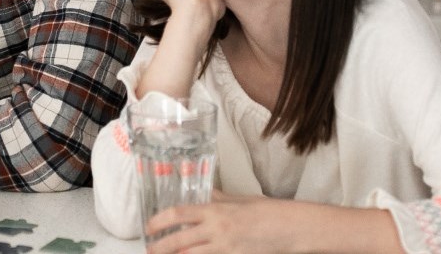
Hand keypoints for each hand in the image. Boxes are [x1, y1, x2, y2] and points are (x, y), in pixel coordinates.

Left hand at [144, 192, 397, 253]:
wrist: (292, 228)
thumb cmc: (267, 211)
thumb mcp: (240, 199)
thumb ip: (219, 198)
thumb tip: (203, 193)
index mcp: (216, 210)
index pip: (178, 214)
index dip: (159, 221)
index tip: (149, 225)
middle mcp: (217, 229)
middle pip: (178, 240)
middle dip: (159, 246)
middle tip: (150, 249)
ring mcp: (225, 247)